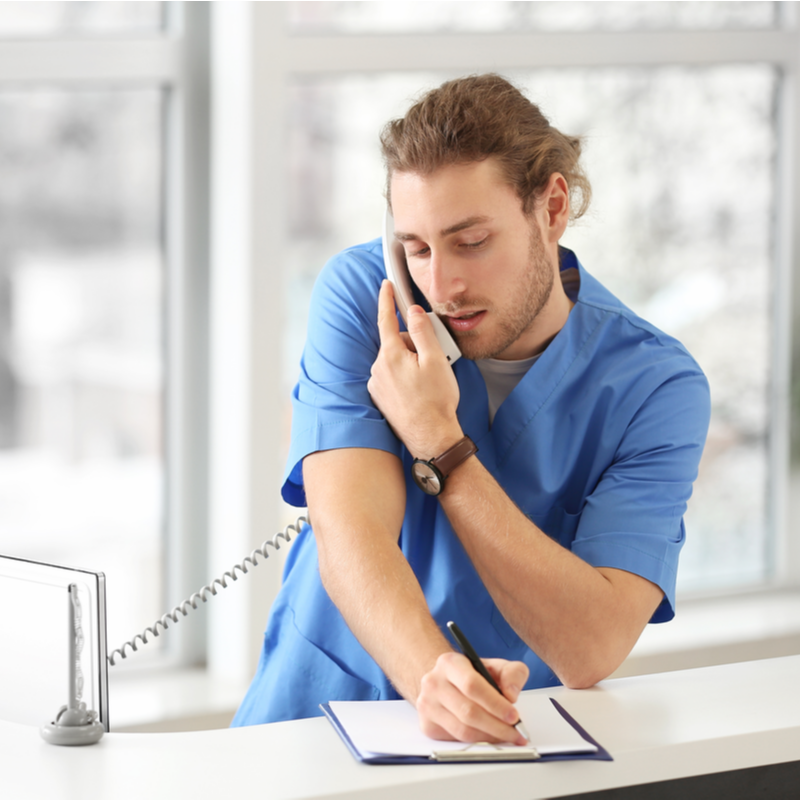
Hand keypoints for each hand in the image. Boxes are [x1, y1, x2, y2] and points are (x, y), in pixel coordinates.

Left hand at [367, 281, 461, 458]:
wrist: (431, 436)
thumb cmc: (436, 401)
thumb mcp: (435, 360)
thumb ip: (423, 332)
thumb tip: (413, 312)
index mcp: (390, 355)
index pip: (386, 319)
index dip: (387, 300)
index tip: (386, 286)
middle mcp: (378, 369)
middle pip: (396, 343)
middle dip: (413, 345)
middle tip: (433, 362)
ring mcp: (377, 385)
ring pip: (395, 360)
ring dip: (410, 363)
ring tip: (428, 382)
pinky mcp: (380, 398)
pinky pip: (392, 377)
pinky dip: (405, 377)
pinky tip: (418, 392)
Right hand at [416, 652, 529, 744]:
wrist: (445, 680)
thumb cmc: (471, 673)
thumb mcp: (495, 666)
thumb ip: (512, 673)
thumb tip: (511, 694)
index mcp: (449, 663)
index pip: (472, 685)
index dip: (495, 703)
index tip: (514, 715)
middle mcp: (434, 683)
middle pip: (468, 712)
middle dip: (497, 726)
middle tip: (516, 731)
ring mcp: (428, 705)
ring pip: (463, 730)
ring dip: (490, 737)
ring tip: (507, 735)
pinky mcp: (428, 724)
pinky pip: (457, 739)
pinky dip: (478, 741)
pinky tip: (490, 737)